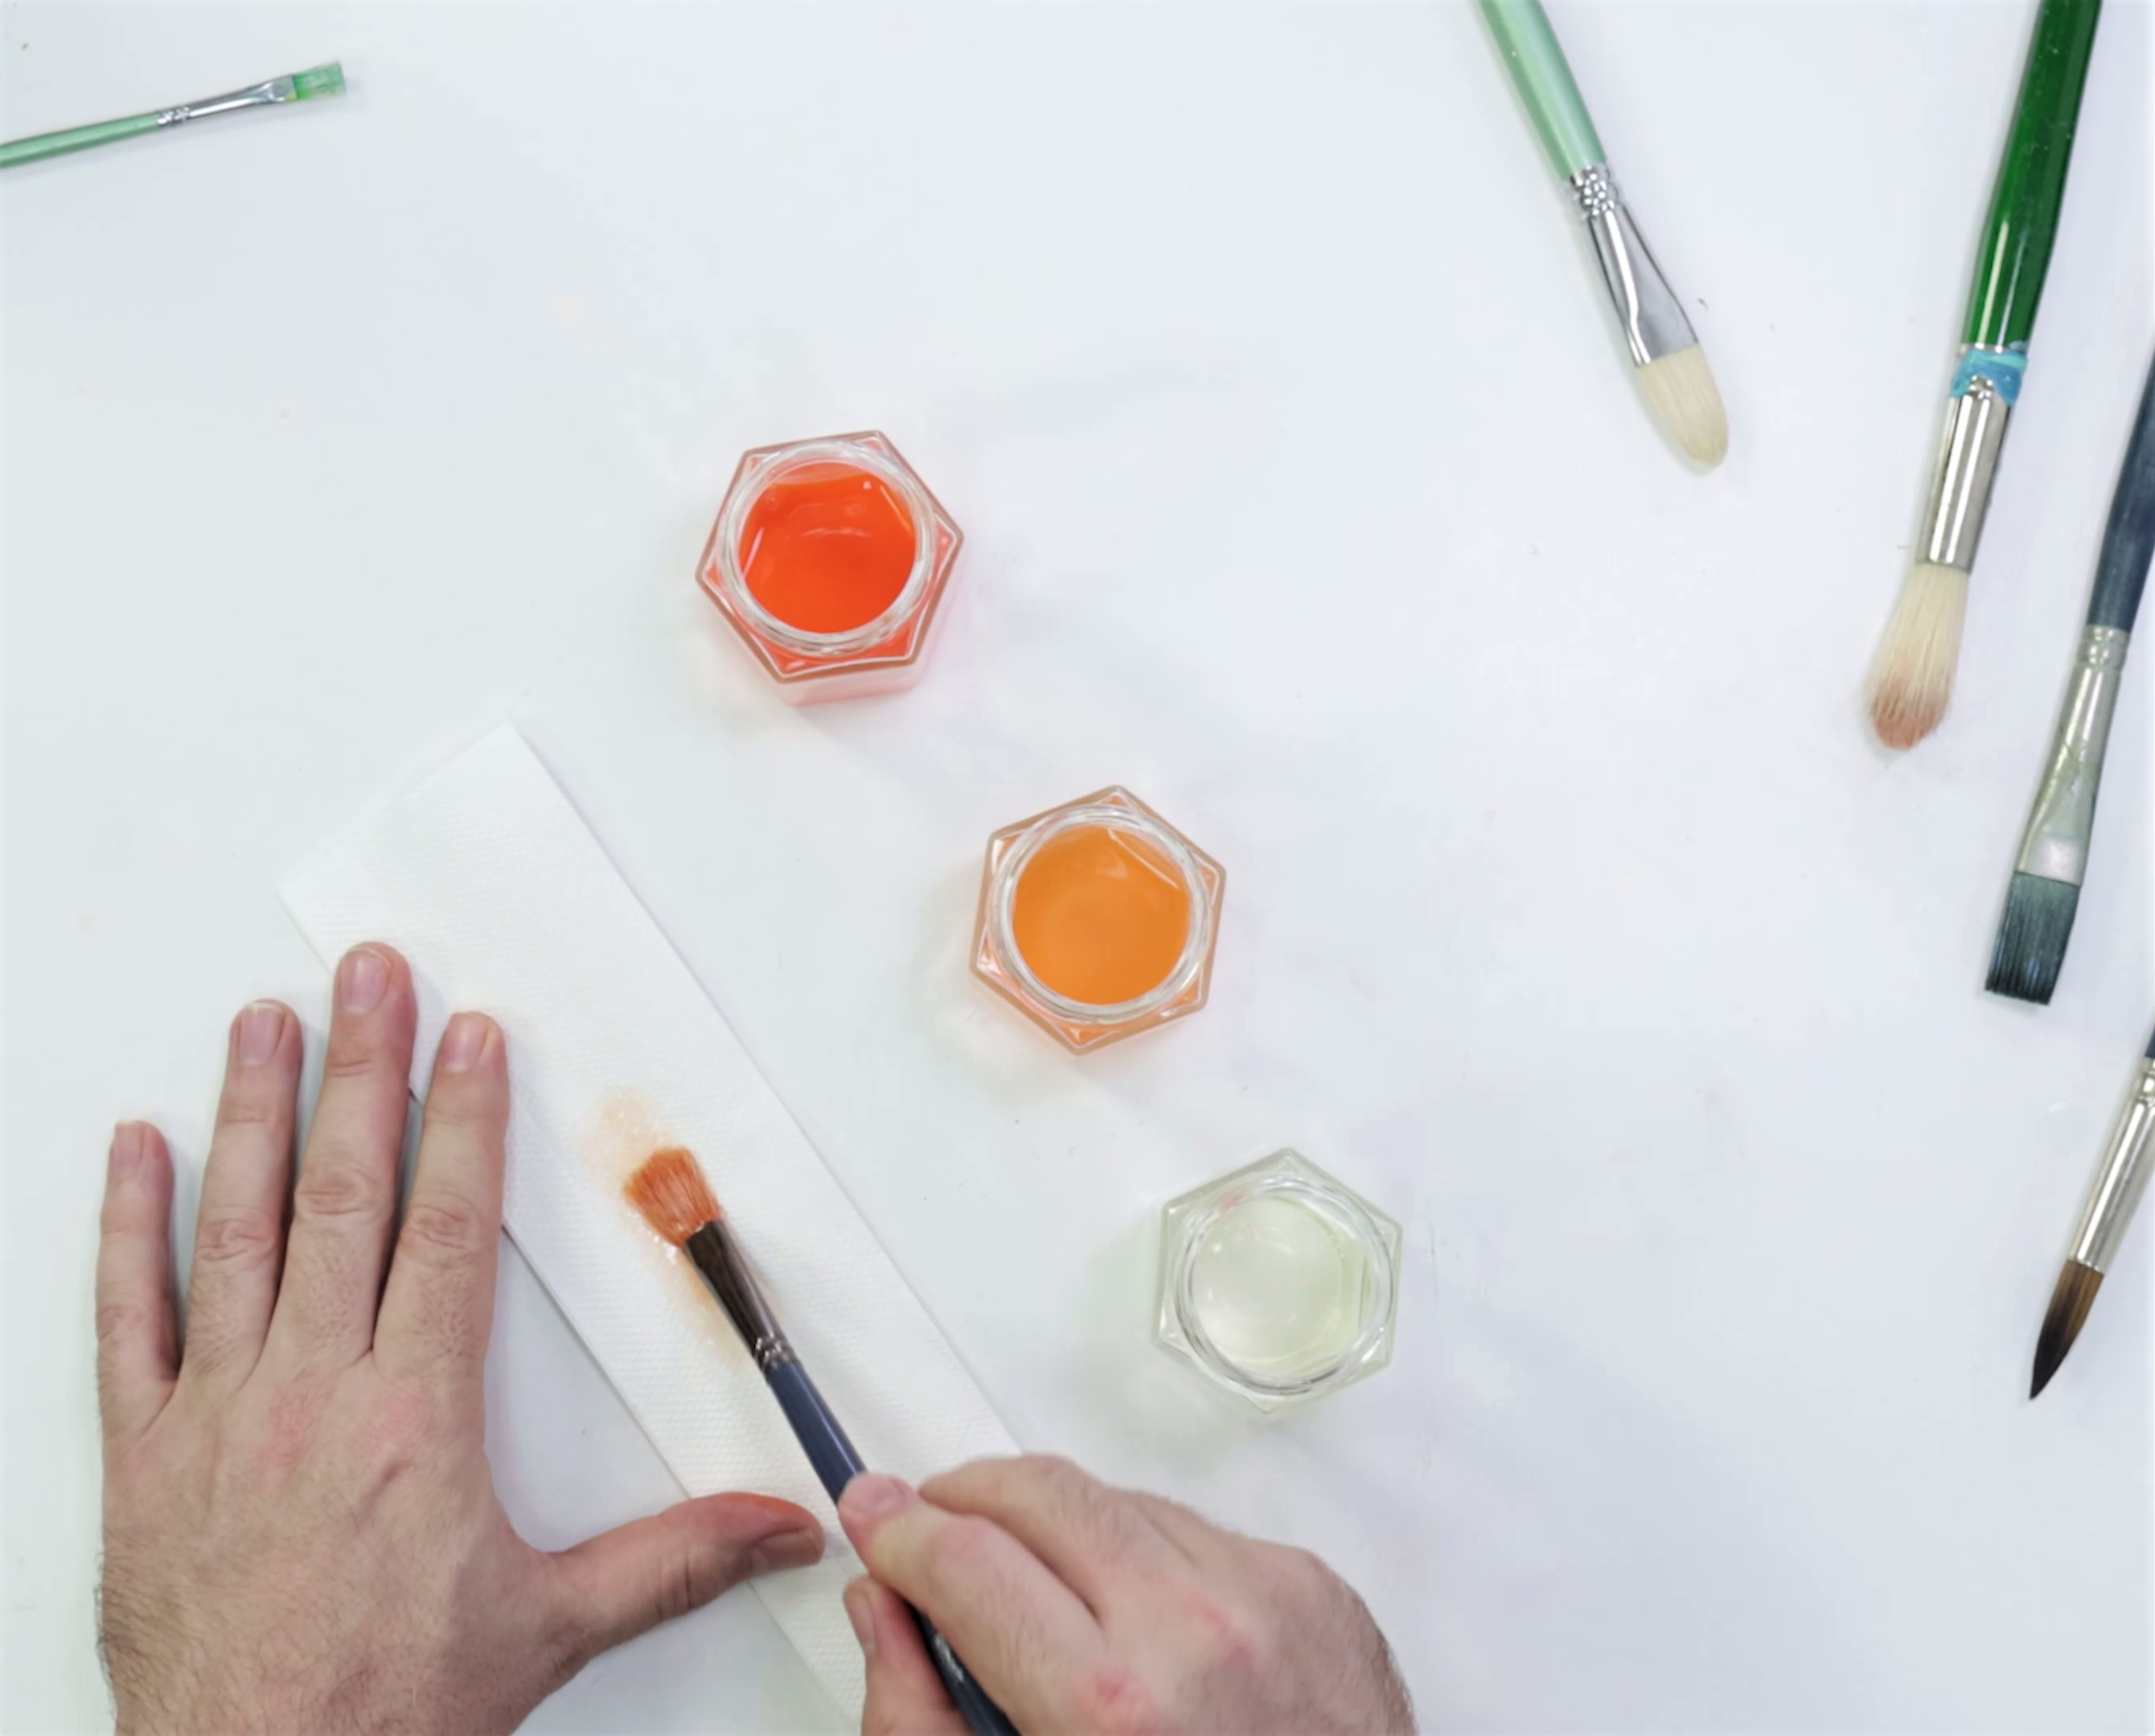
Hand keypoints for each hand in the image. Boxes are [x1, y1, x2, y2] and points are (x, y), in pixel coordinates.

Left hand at [95, 943, 824, 1734]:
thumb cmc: (387, 1708)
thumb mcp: (553, 1627)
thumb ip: (677, 1558)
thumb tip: (787, 1528)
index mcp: (416, 1416)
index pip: (448, 1230)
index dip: (464, 1122)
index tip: (469, 1037)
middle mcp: (312, 1392)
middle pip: (344, 1196)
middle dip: (361, 1072)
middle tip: (366, 976)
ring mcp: (217, 1414)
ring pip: (237, 1230)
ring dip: (253, 1115)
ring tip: (263, 1021)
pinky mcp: (143, 1452)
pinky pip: (129, 1319)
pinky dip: (129, 1228)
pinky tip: (137, 1150)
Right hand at [836, 1457, 1411, 1734]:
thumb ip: (919, 1717)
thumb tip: (882, 1601)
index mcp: (1111, 1708)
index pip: (966, 1559)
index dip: (900, 1531)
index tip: (871, 1516)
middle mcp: (1194, 1630)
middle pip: (1039, 1491)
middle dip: (966, 1498)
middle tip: (931, 1531)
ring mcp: (1265, 1593)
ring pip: (1116, 1499)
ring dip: (1059, 1529)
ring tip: (1045, 1599)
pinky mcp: (1312, 1580)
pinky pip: (1195, 1530)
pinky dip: (1146, 1558)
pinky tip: (1139, 1623)